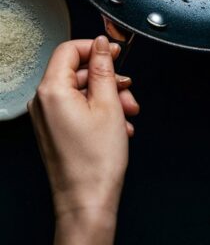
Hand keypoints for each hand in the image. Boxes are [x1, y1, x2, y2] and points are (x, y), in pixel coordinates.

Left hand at [28, 37, 139, 242]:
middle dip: (108, 79)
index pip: (69, 49)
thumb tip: (102, 44)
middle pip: (77, 71)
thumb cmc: (96, 162)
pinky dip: (99, 111)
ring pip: (80, 91)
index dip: (95, 47)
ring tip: (128, 114)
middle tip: (128, 90)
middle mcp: (43, 102)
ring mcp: (46, 117)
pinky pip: (76, 108)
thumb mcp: (108, 104)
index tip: (115, 53)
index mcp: (52, 90)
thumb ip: (104, 68)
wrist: (87, 202)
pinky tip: (118, 126)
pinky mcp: (53, 130)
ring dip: (108, 97)